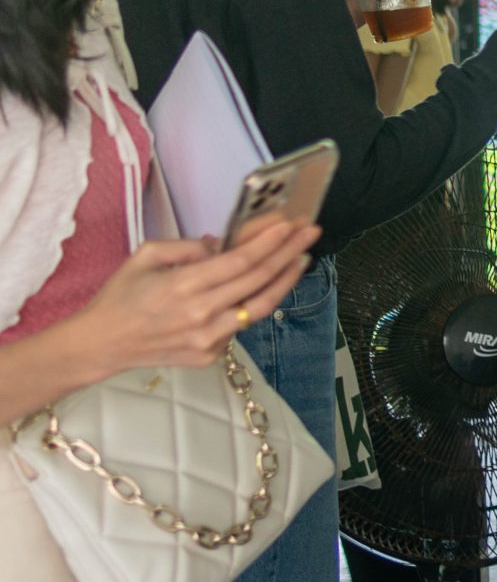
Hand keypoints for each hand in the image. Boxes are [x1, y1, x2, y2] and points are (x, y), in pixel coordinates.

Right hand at [64, 220, 319, 378]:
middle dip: (289, 254)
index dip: (270, 243)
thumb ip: (187, 246)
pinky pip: (240, 326)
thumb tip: (222, 244)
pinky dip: (253, 304)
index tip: (291, 226)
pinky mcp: (209, 355)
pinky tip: (262, 288)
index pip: (240, 262)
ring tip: (300, 259)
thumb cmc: (120, 297)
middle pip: (258, 282)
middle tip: (309, 235)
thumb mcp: (145, 257)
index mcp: (183, 286)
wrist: (101, 345)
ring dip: (285, 281)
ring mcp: (207, 339)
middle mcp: (200, 314)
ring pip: (259, 308)